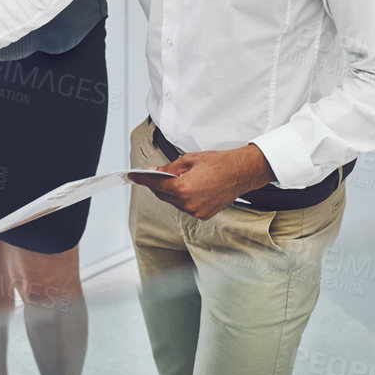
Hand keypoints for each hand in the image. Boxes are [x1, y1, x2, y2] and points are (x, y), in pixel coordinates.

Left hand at [143, 145, 275, 219]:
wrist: (241, 172)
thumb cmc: (219, 163)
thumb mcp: (189, 159)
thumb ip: (169, 168)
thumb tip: (154, 172)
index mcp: (183, 188)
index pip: (155, 184)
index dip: (142, 179)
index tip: (133, 176)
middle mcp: (188, 203)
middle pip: (163, 195)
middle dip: (157, 184)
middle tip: (154, 173)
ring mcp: (196, 211)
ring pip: (174, 202)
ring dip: (171, 192)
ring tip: (178, 179)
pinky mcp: (203, 215)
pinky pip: (185, 207)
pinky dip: (183, 198)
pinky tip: (189, 188)